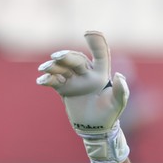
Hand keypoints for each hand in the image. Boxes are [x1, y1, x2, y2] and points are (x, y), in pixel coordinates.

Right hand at [37, 30, 129, 162]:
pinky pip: (53, 80)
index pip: (100, 55)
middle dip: (66, 56)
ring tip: (45, 69)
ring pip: (62, 67)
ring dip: (53, 66)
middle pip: (75, 59)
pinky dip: (47, 79)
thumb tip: (119, 75)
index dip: (96, 43)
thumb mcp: (117, 105)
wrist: (95, 129)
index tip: (89, 33)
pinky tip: (41, 81)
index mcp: (101, 74)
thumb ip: (121, 91)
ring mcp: (74, 80)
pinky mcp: (64, 88)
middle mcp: (86, 74)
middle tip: (56, 57)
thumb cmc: (109, 115)